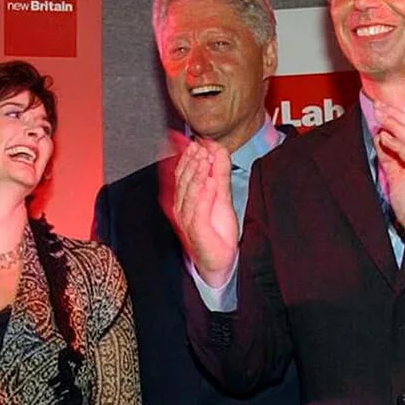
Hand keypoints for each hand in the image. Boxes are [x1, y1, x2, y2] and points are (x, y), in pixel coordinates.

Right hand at [172, 138, 237, 284]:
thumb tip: (217, 149)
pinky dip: (203, 195)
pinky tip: (209, 182)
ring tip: (204, 159)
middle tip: (200, 147)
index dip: (189, 157)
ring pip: (189, 193)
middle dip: (192, 162)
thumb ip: (219, 172)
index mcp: (186, 198)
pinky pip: (198, 210)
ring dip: (196, 174)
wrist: (219, 260)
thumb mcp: (222, 195)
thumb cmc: (217, 231)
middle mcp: (183, 207)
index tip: (198, 143)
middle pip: (184, 180)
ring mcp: (187, 219)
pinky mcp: (196, 230)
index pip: (183, 173)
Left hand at [374, 104, 404, 259]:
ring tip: (380, 115)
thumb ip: (391, 159)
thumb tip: (381, 138)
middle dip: (395, 115)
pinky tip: (386, 138)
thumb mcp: (398, 179)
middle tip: (378, 103)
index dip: (397, 116)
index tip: (379, 106)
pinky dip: (399, 146)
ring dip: (396, 126)